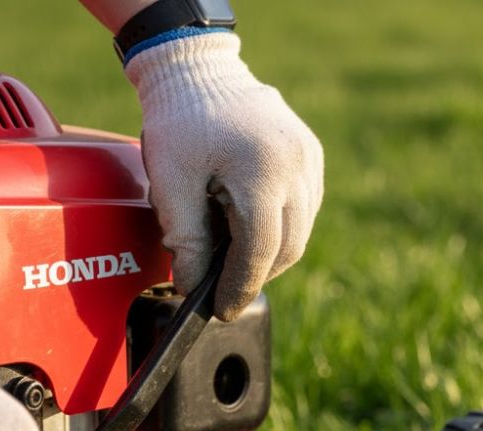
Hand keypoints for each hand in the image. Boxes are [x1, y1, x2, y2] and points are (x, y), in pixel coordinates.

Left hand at [126, 32, 323, 320]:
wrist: (197, 69)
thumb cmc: (179, 121)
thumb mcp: (170, 183)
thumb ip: (185, 239)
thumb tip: (193, 286)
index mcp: (261, 171)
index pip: (259, 250)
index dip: (240, 286)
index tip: (221, 309)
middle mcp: (296, 165)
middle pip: (286, 248)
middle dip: (255, 275)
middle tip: (224, 288)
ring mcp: (309, 160)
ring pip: (299, 234)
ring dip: (269, 255)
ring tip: (233, 255)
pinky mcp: (312, 156)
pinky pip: (304, 210)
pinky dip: (280, 230)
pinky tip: (250, 229)